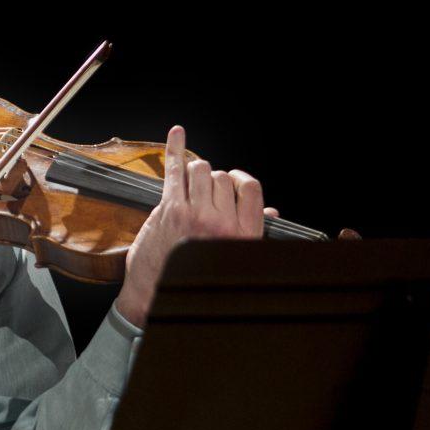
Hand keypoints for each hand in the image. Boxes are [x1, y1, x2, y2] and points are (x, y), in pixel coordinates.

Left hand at [114, 125, 277, 327]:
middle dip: (213, 181)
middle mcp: (223, 223)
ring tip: (189, 187)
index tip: (233, 181)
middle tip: (201, 195)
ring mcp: (196, 214)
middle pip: (224, 178)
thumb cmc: (192, 279)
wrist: (158, 295)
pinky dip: (175, 147)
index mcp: (244, 235)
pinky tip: (177, 133)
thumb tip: (272, 212)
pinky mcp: (170, 209)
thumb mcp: (232, 258)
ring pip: (203, 170)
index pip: (252, 189)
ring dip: (196, 173)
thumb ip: (252, 231)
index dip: (240, 180)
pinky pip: (176, 169)